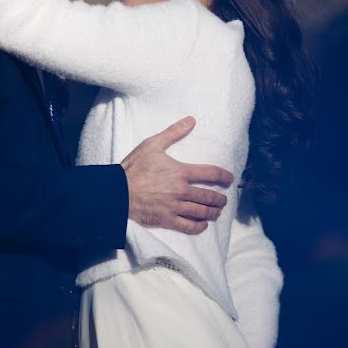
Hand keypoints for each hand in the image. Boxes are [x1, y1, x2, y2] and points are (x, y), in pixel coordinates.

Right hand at [120, 117, 234, 234]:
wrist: (117, 192)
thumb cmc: (134, 168)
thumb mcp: (152, 145)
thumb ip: (173, 133)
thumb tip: (191, 120)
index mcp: (180, 172)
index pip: (211, 173)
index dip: (224, 176)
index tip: (230, 179)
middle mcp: (181, 191)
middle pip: (209, 196)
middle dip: (220, 199)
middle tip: (224, 199)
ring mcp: (175, 207)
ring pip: (201, 212)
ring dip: (213, 212)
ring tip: (217, 211)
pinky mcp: (167, 220)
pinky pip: (188, 226)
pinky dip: (199, 226)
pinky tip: (203, 225)